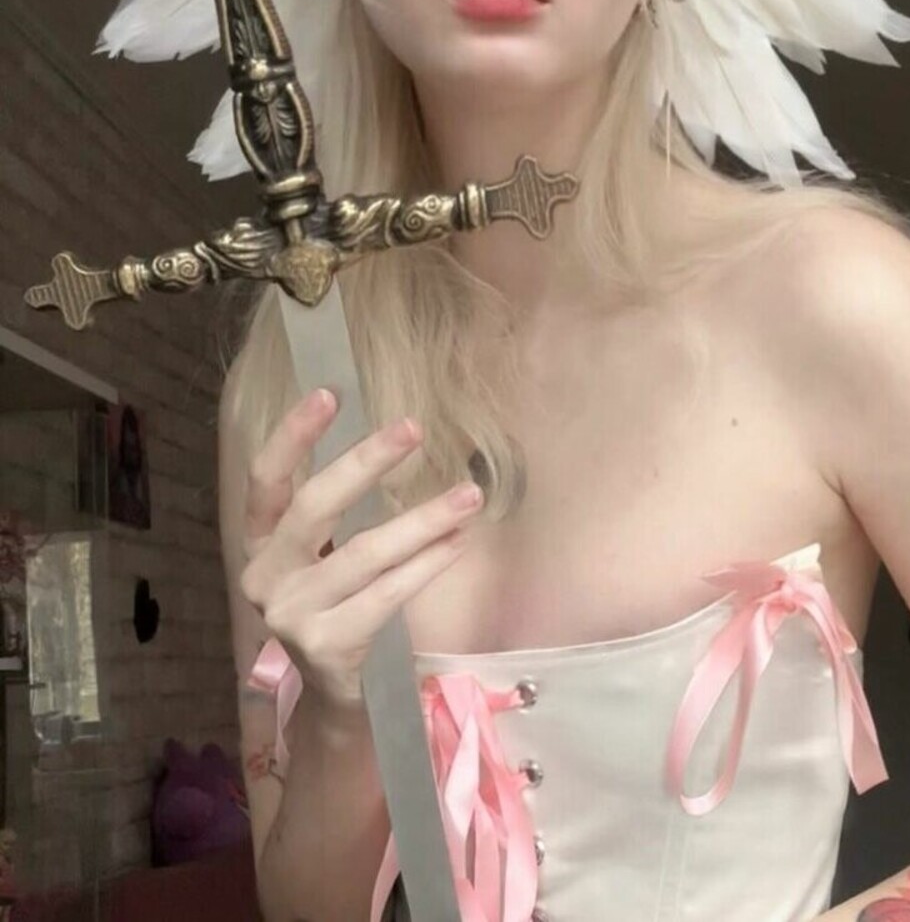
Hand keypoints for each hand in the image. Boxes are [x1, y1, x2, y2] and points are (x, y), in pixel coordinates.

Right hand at [239, 389, 483, 712]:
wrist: (340, 696)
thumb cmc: (342, 604)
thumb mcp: (325, 555)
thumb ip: (341, 508)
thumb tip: (398, 435)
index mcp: (259, 543)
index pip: (266, 479)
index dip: (292, 435)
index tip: (329, 393)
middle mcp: (264, 576)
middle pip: (314, 506)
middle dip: (366, 462)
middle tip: (414, 428)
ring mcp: (292, 615)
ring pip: (365, 553)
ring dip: (424, 518)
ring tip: (469, 494)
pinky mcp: (328, 646)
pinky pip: (388, 594)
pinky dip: (429, 563)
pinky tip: (458, 541)